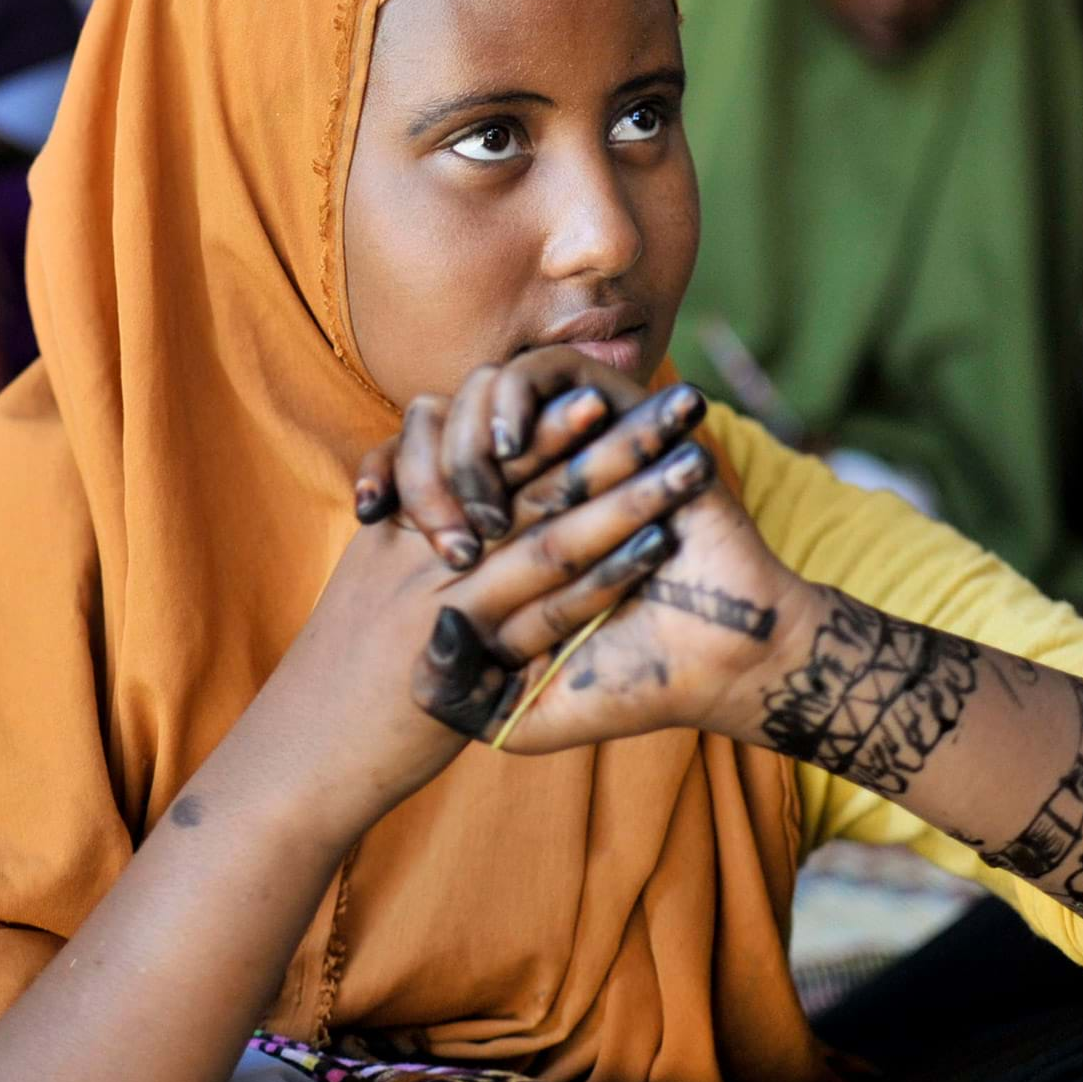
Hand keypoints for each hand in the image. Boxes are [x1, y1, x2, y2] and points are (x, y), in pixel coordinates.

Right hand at [223, 389, 718, 844]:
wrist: (300, 758)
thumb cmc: (339, 685)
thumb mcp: (368, 597)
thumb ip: (410, 552)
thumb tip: (455, 518)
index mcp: (400, 531)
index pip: (477, 458)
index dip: (540, 423)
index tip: (596, 389)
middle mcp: (421, 551)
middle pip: (526, 480)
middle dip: (603, 438)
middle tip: (672, 402)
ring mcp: (441, 602)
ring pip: (547, 532)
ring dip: (627, 494)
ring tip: (691, 462)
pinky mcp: (461, 659)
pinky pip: (544, 607)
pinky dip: (603, 574)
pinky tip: (654, 548)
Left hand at [354, 350, 814, 755]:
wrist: (716, 661)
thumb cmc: (622, 688)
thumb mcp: (517, 710)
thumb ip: (457, 691)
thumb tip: (416, 636)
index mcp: (498, 534)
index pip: (413, 478)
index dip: (380, 479)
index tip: (366, 516)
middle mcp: (528, 478)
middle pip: (439, 428)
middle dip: (419, 468)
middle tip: (441, 533)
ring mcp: (571, 442)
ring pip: (482, 391)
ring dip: (464, 439)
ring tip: (479, 502)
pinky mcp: (619, 414)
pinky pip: (546, 372)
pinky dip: (517, 397)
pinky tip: (509, 448)